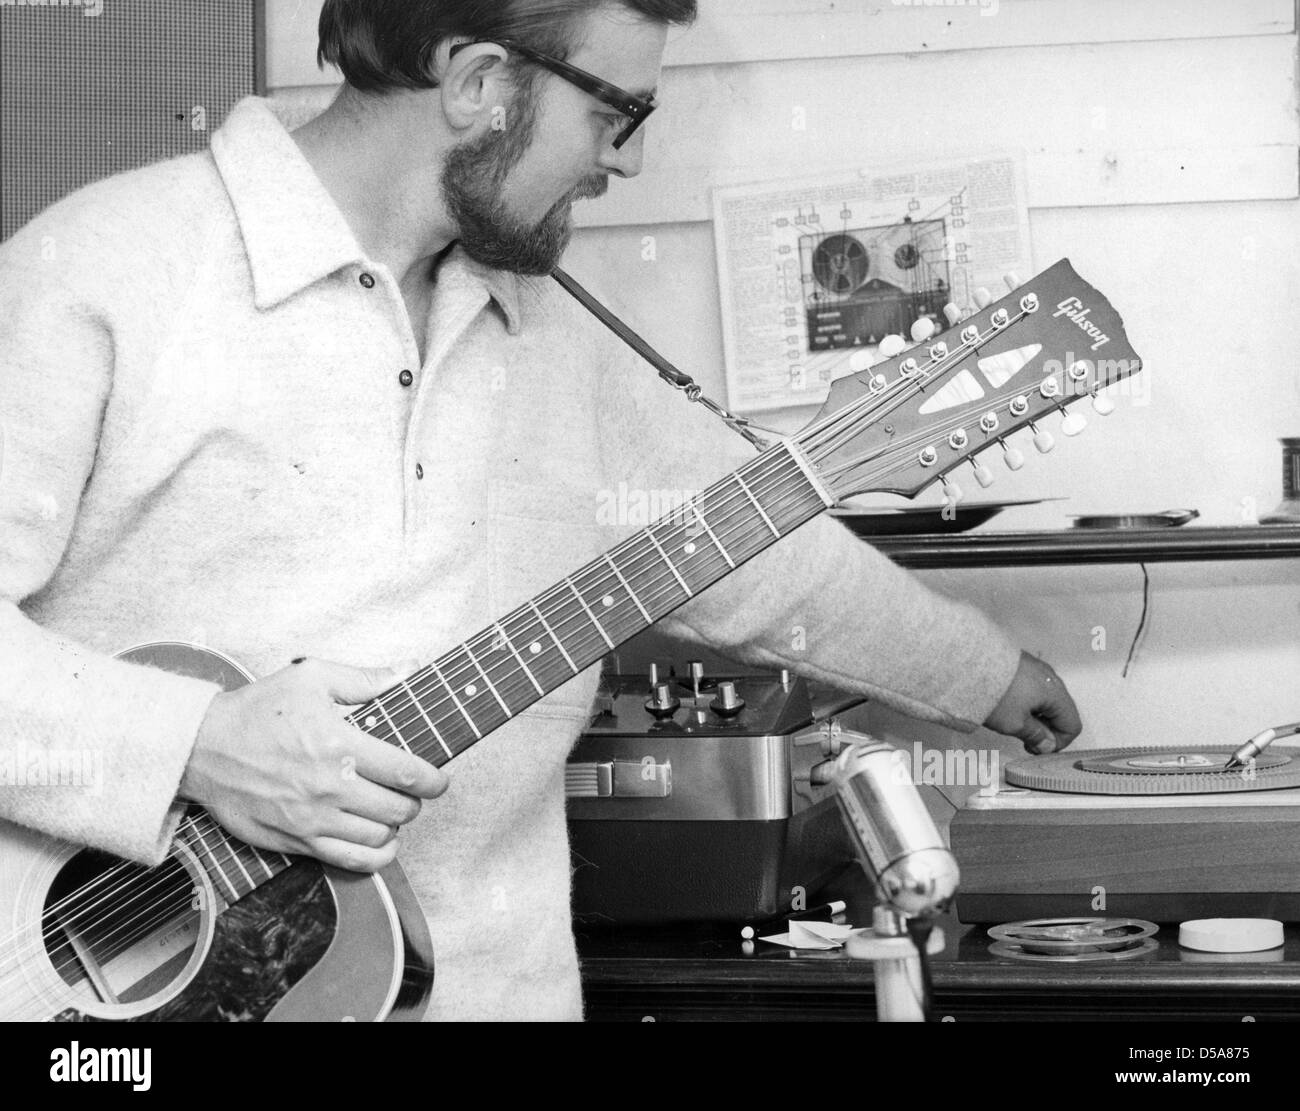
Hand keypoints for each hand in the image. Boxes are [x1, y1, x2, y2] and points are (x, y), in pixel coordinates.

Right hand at [180, 658, 448, 872]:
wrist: (203, 749)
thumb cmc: (256, 711)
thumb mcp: (311, 678)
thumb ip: (365, 679)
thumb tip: (408, 671)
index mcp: (340, 746)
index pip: (407, 773)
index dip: (433, 780)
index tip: (438, 779)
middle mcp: (330, 788)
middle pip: (399, 809)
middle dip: (414, 801)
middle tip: (410, 790)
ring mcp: (313, 820)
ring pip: (380, 838)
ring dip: (394, 826)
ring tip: (390, 810)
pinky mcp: (296, 841)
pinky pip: (351, 862)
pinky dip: (375, 855)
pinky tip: (378, 840)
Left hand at [984, 651, 1081, 754]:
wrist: (968, 662)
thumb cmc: (993, 691)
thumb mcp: (1014, 723)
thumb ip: (1036, 737)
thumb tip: (1047, 745)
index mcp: (1056, 692)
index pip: (1072, 725)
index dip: (1058, 743)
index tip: (1038, 748)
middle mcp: (1051, 678)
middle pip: (1061, 711)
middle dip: (1047, 729)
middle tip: (1026, 739)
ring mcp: (1037, 669)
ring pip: (1046, 700)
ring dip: (1036, 716)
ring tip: (1014, 723)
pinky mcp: (1022, 664)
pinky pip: (1034, 688)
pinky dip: (1028, 702)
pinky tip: (1008, 707)